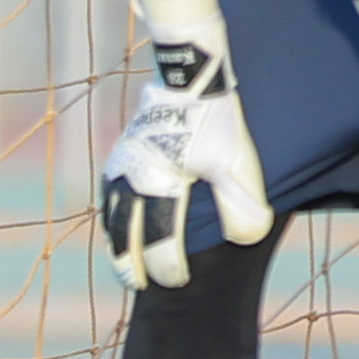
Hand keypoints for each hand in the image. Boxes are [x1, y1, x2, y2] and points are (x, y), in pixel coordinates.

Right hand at [99, 41, 273, 289]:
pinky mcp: (121, 150)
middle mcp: (133, 179)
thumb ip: (242, 203)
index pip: (159, 242)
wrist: (191, 73)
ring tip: (126, 265)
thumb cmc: (217, 120)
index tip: (177, 282)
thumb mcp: (237, 162)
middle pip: (125, 235)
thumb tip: (249, 237)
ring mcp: (122, 164)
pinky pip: (109, 192)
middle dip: (132, 264)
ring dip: (117, 242)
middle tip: (141, 285)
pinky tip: (120, 223)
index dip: (168, 267)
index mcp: (160, 186)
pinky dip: (113, 214)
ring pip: (111, 214)